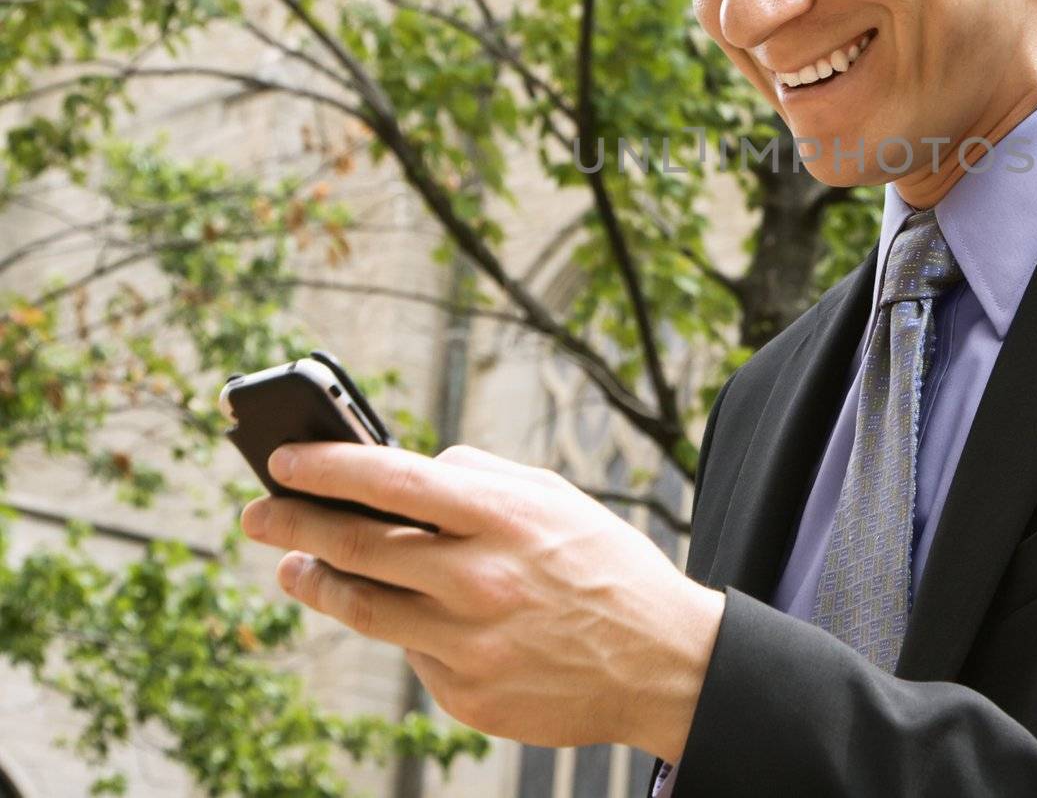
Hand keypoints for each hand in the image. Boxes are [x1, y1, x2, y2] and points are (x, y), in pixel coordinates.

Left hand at [239, 442, 724, 762]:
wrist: (661, 659)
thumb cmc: (603, 567)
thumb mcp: (554, 498)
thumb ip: (479, 476)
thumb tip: (407, 468)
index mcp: (504, 517)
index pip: (393, 479)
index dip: (328, 466)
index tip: (283, 458)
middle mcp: (481, 579)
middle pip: (357, 546)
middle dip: (293, 525)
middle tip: (258, 513)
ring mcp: (470, 644)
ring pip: (363, 607)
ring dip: (315, 582)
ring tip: (294, 566)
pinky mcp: (467, 695)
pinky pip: (409, 653)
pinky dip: (395, 626)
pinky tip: (394, 611)